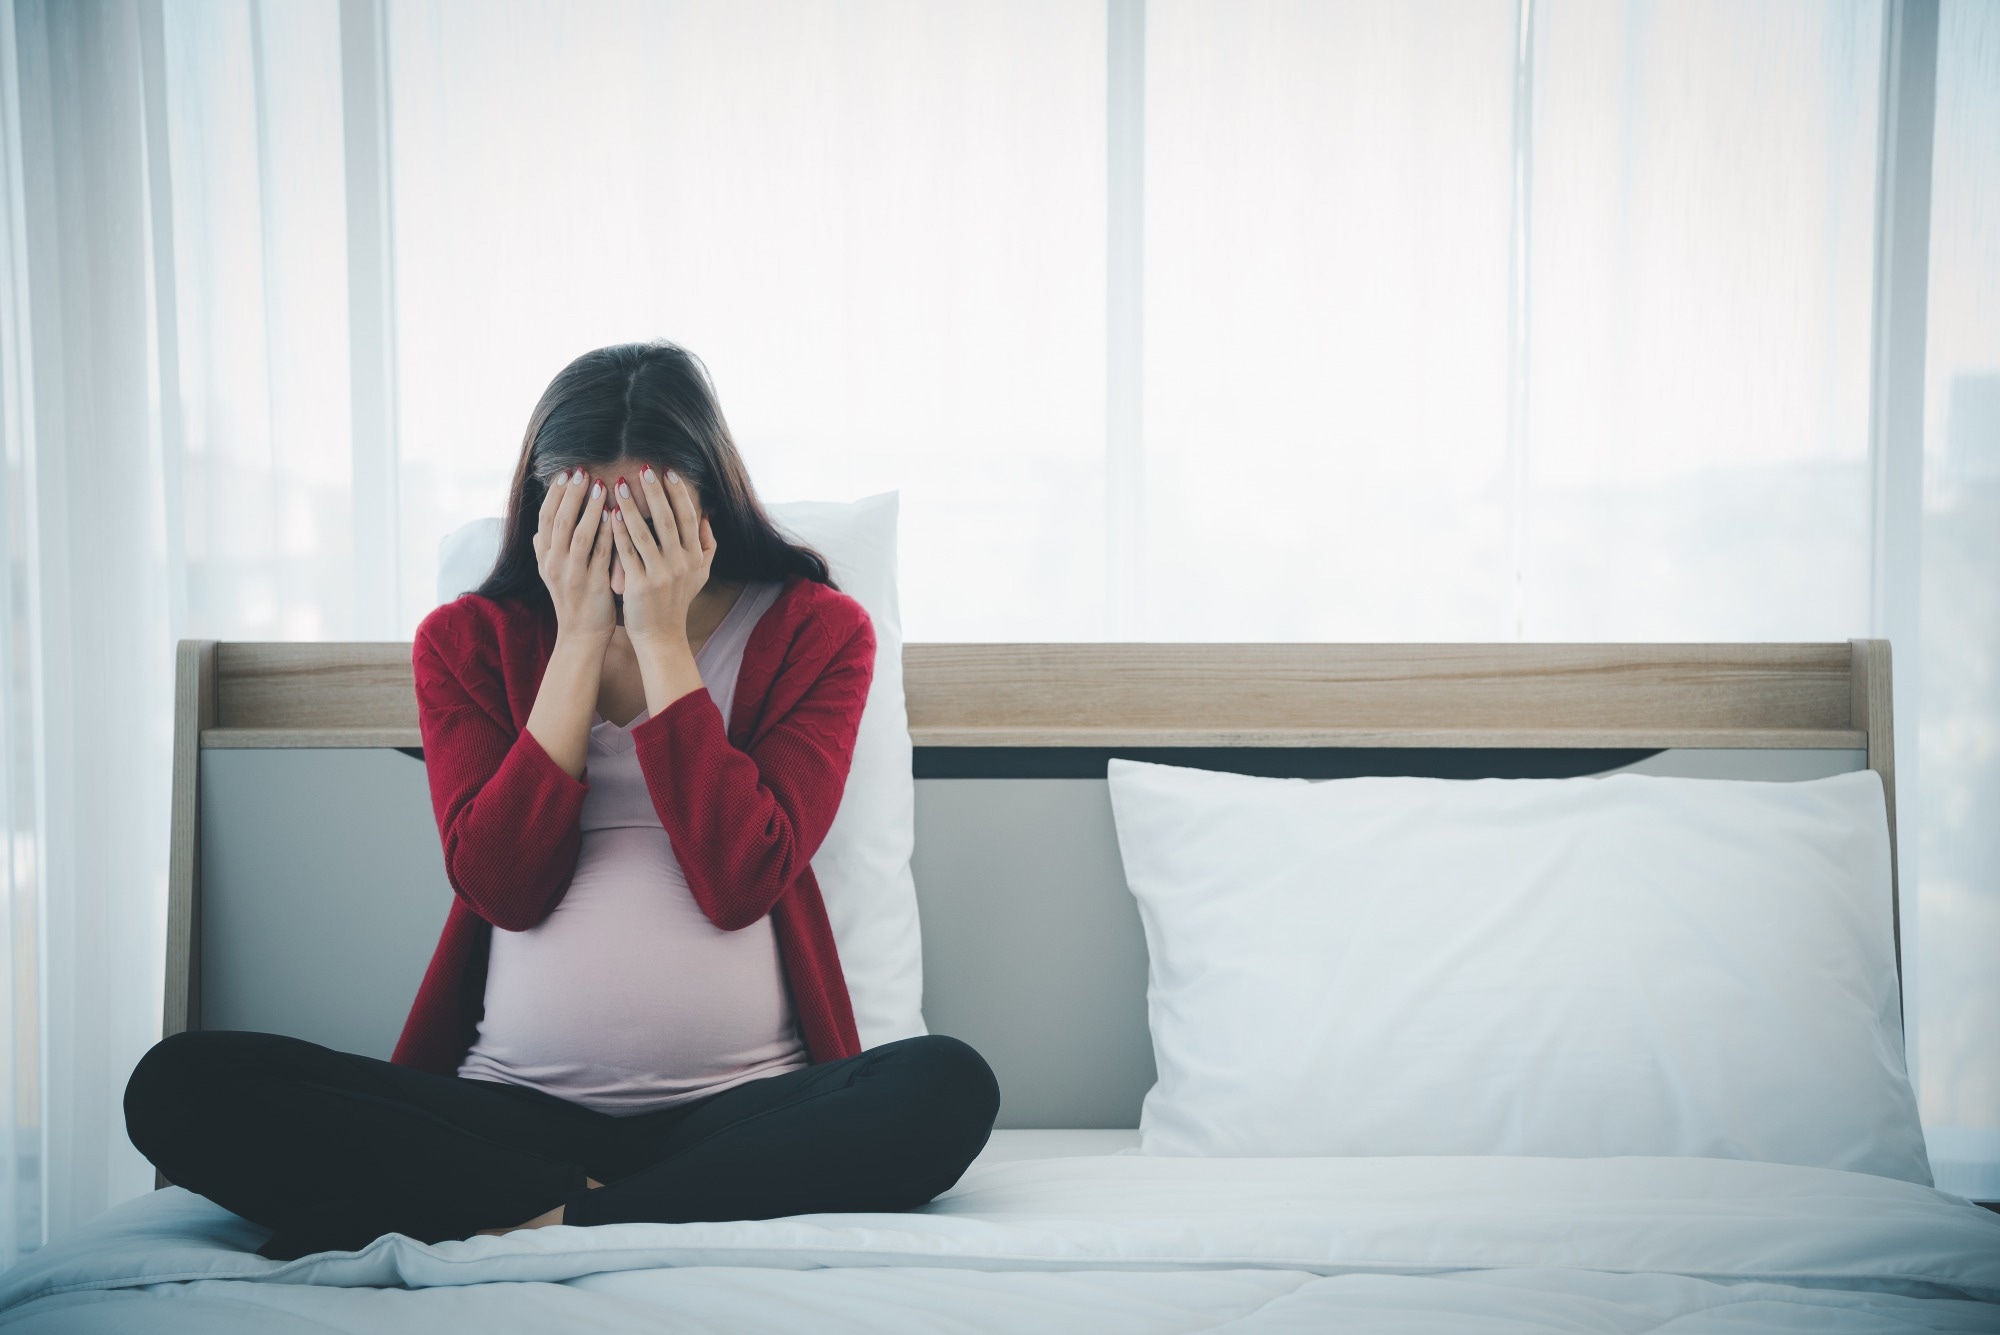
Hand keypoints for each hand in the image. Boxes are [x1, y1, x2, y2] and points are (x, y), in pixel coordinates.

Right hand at [533, 470, 614, 645]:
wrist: (581, 634)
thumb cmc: (571, 598)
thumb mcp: (551, 573)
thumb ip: (545, 550)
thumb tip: (538, 530)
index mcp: (544, 557)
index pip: (545, 518)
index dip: (555, 494)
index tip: (565, 473)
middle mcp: (553, 563)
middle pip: (560, 521)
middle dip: (571, 494)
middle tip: (581, 471)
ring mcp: (572, 574)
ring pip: (578, 535)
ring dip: (589, 508)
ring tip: (601, 485)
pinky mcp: (593, 584)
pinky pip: (600, 554)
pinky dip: (606, 533)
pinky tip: (614, 515)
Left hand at [607, 464, 714, 648]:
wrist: (661, 637)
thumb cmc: (677, 602)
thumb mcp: (700, 575)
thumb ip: (707, 546)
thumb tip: (706, 517)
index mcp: (694, 557)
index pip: (687, 518)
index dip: (678, 494)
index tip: (668, 472)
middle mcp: (680, 564)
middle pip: (667, 520)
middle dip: (655, 492)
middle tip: (643, 469)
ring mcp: (660, 575)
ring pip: (644, 533)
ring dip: (631, 507)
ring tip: (618, 485)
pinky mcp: (639, 585)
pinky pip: (626, 552)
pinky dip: (618, 532)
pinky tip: (609, 514)